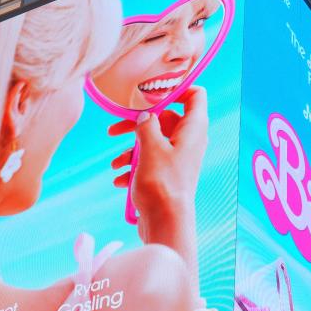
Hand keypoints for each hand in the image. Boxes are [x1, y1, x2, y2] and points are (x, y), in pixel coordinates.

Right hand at [109, 87, 208, 248]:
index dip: (175, 87)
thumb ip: (146, 123)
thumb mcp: (150, 146)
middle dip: (138, 123)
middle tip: (115, 130)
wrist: (166, 222)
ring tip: (116, 162)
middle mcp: (190, 142)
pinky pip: (150, 161)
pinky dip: (135, 167)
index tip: (150, 90)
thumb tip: (144, 114)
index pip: (195, 95)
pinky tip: (119, 179)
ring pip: (153, 141)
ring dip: (131, 150)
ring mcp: (179, 158)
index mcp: (193, 130)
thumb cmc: (162, 184)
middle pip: (165, 118)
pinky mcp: (169, 173)